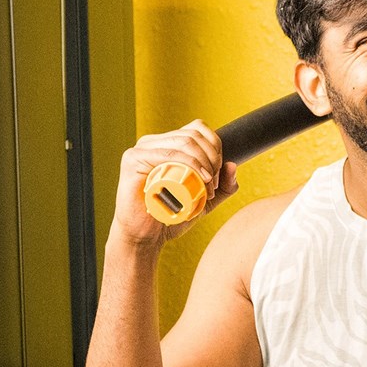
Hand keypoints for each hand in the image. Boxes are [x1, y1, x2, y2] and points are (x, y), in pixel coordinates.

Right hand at [111, 120, 238, 246]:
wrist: (145, 237)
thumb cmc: (168, 218)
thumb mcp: (202, 201)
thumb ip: (221, 187)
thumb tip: (233, 165)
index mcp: (166, 145)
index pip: (197, 129)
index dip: (215, 146)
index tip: (218, 175)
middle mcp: (153, 142)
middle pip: (193, 134)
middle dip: (212, 157)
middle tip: (214, 183)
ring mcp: (142, 149)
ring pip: (184, 142)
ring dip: (204, 162)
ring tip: (208, 186)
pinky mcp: (133, 159)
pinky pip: (168, 154)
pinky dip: (190, 164)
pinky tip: (200, 178)